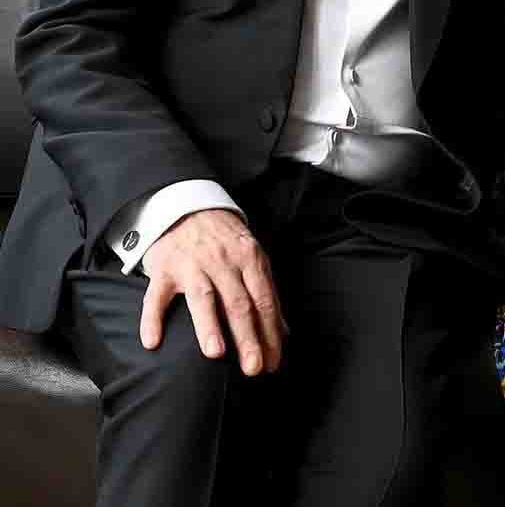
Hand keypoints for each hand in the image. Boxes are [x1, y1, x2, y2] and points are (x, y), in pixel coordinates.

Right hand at [141, 208, 287, 374]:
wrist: (186, 205)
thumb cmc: (223, 238)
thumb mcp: (251, 256)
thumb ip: (266, 292)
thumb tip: (282, 332)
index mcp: (248, 258)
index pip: (263, 300)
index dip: (270, 333)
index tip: (273, 363)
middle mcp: (222, 261)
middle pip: (238, 303)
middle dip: (248, 337)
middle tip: (253, 368)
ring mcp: (192, 264)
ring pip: (203, 297)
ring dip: (209, 325)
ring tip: (215, 354)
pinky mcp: (164, 268)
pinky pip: (156, 296)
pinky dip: (152, 318)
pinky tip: (152, 342)